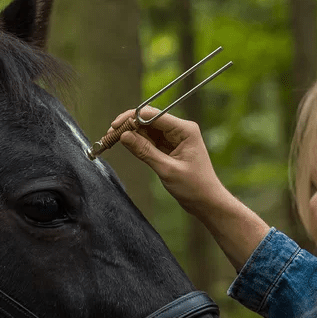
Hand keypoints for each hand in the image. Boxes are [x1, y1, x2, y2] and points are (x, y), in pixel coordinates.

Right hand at [110, 107, 227, 218]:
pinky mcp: (169, 147)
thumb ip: (145, 151)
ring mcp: (174, 138)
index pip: (153, 115)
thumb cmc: (194, 187)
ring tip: (112, 139)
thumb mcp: (167, 169)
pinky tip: (124, 144)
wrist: (207, 202)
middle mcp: (180, 130)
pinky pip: (150, 140)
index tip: (115, 126)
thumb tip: (124, 136)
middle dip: (128, 125)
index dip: (132, 118)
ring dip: (130, 133)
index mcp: (185, 130)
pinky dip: (137, 142)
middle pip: (149, 119)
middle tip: (109, 133)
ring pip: (147, 129)